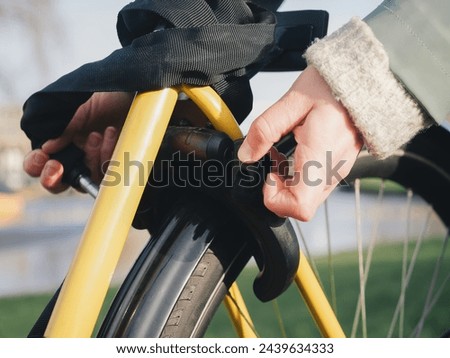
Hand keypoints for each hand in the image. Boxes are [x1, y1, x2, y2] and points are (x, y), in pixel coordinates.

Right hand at [23, 92, 133, 192]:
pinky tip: (110, 132)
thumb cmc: (105, 100)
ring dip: (89, 158)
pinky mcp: (116, 167)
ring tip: (96, 134)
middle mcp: (75, 157)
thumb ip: (65, 127)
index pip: (38, 163)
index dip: (35, 165)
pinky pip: (108, 172)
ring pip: (85, 179)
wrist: (133, 95)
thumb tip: (47, 147)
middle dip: (52, 178)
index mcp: (60, 141)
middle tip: (56, 166)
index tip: (42, 156)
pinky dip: (108, 154)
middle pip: (57, 183)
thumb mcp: (82, 108)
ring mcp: (96, 164)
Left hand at [238, 66, 362, 220]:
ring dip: (289, 182)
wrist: (363, 79)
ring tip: (286, 152)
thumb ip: (265, 129)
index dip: (276, 198)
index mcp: (321, 155)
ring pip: (308, 197)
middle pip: (301, 206)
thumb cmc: (331, 87)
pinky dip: (300, 175)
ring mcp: (338, 171)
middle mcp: (333, 170)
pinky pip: (315, 184)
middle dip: (279, 189)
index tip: (270, 174)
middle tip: (275, 159)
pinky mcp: (339, 167)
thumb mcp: (292, 101)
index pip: (299, 207)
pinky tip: (297, 151)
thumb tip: (246, 154)